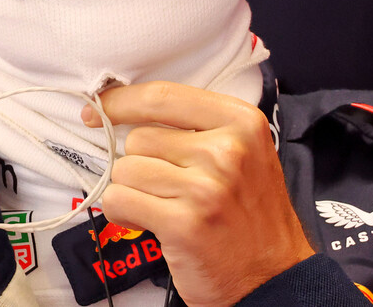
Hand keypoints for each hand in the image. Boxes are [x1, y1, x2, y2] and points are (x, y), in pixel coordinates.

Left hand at [82, 81, 313, 306]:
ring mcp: (205, 187)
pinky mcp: (183, 223)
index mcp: (242, 121)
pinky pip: (119, 200)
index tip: (98, 107)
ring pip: (125, 170)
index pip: (162, 96)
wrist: (273, 277)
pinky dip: (122, 212)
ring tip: (163, 207)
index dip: (122, 100)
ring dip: (132, 191)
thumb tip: (123, 110)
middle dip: (140, 164)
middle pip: (139, 138)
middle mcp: (227, 150)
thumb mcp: (243, 153)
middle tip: (168, 189)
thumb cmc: (249, 214)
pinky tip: (148, 222)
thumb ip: (195, 126)